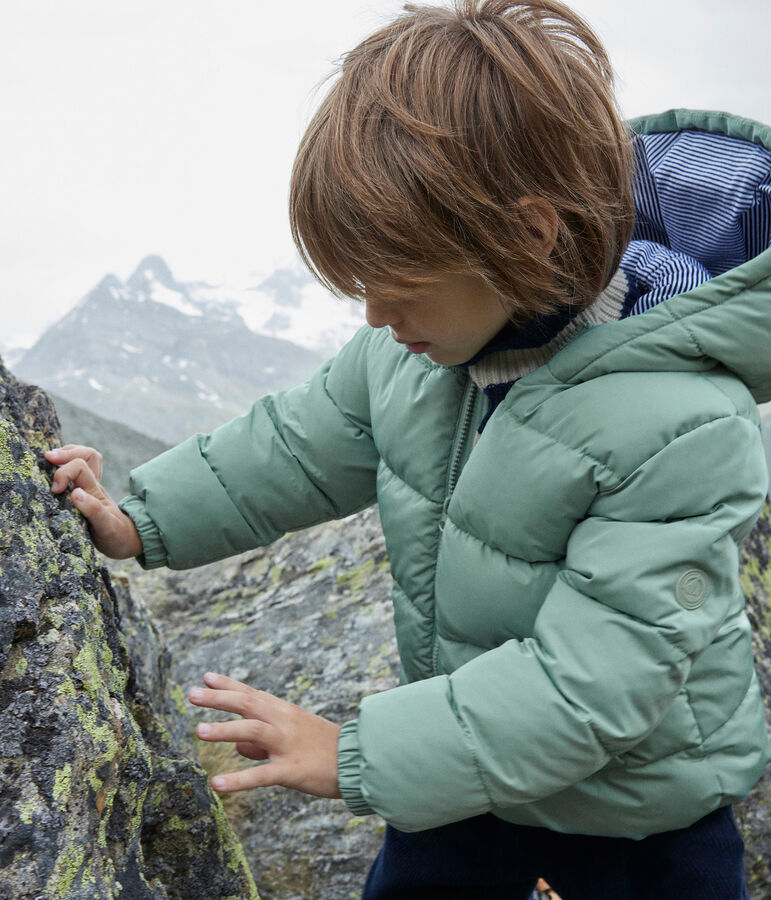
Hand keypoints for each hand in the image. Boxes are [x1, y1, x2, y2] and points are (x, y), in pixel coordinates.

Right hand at [45, 445, 142, 558]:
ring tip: (50, 460)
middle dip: (66, 453)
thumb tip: (76, 493)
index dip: (64, 472)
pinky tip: (54, 473)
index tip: (55, 489)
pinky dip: (65, 467)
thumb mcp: (106, 527)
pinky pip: (77, 473)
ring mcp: (89, 489)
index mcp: (94, 491)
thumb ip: (93, 510)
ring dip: (66, 456)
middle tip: (48, 458)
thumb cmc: (117, 535)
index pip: (81, 466)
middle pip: (86, 455)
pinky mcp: (85, 495)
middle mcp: (92, 486)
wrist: (126, 541)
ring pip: (83, 459)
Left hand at [188, 672, 341, 798]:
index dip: (228, 685)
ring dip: (225, 730)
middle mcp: (284, 722)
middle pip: (248, 704)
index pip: (252, 693)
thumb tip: (237, 746)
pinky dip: (239, 779)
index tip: (205, 677)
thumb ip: (263, 739)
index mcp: (285, 711)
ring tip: (198, 731)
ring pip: (253, 731)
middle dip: (219, 698)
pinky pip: (261, 775)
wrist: (357, 762)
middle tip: (192, 694)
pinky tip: (217, 784)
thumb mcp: (294, 735)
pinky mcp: (292, 770)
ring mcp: (288, 745)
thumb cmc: (322, 748)